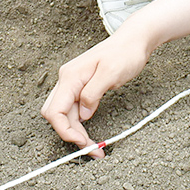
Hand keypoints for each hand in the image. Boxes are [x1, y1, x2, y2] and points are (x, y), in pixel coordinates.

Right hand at [41, 27, 152, 157]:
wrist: (134, 40)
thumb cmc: (125, 52)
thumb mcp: (112, 73)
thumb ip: (93, 93)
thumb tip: (83, 114)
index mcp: (71, 76)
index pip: (55, 110)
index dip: (65, 130)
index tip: (82, 142)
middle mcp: (68, 80)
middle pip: (56, 115)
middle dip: (70, 134)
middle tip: (91, 148)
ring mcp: (74, 83)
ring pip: (65, 115)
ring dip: (76, 132)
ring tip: (95, 146)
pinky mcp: (82, 87)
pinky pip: (75, 110)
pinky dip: (81, 124)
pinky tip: (91, 133)